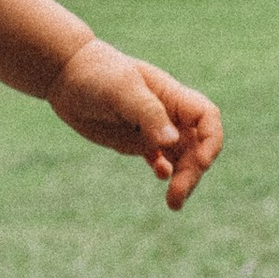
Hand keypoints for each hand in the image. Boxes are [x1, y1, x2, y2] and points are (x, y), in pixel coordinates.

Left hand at [45, 37, 222, 209]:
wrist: (67, 75)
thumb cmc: (96, 74)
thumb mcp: (121, 90)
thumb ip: (147, 113)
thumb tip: (171, 141)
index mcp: (172, 96)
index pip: (206, 117)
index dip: (211, 140)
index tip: (202, 162)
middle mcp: (168, 114)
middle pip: (196, 146)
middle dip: (192, 171)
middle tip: (176, 196)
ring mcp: (154, 129)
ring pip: (181, 157)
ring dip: (183, 179)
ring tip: (173, 203)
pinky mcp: (138, 142)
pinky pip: (162, 160)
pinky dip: (166, 171)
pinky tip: (160, 175)